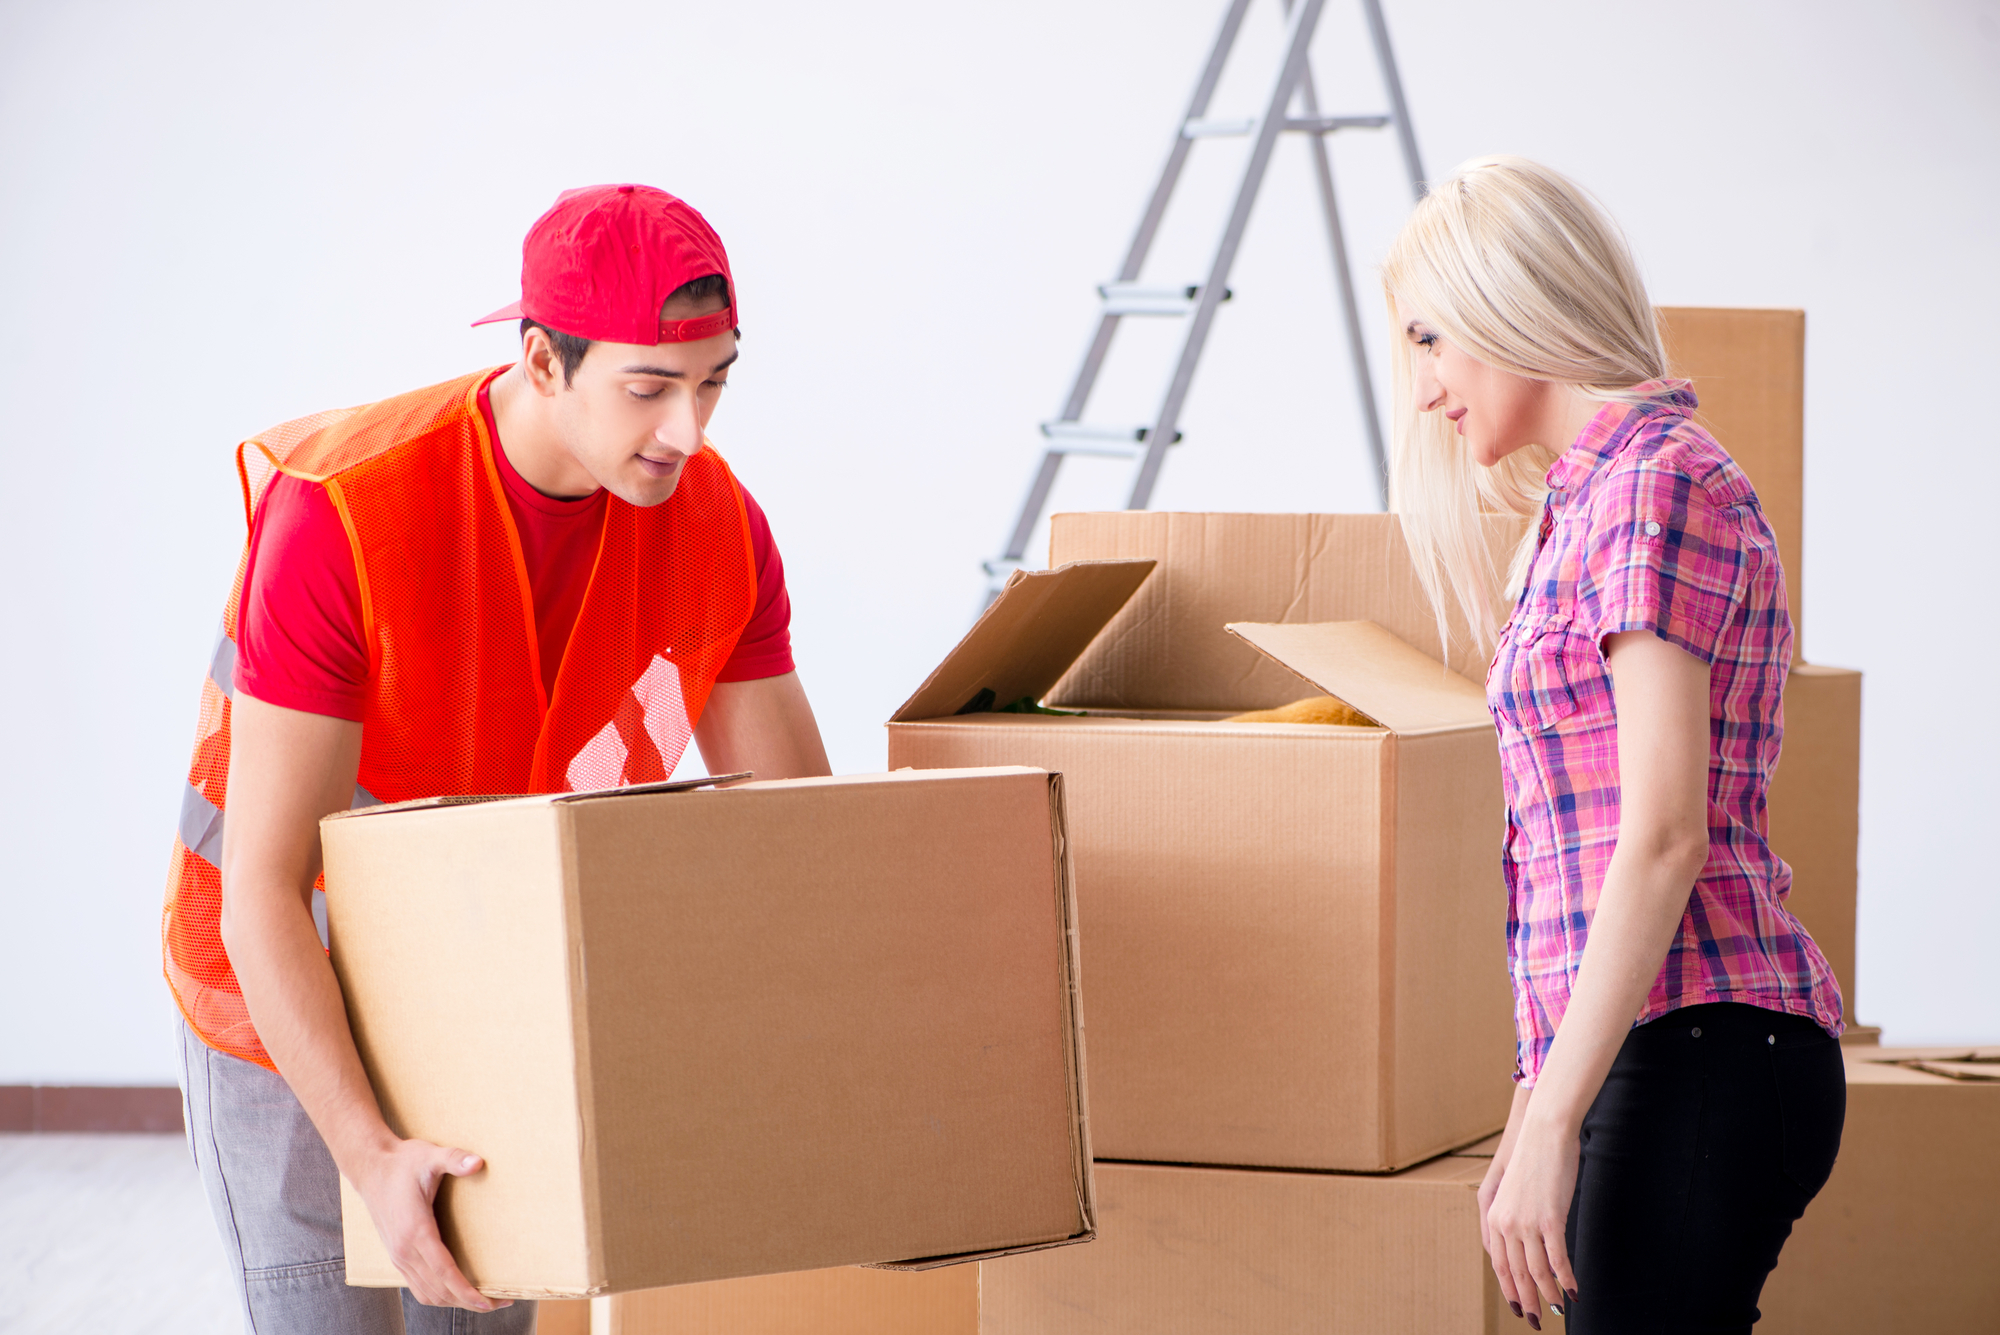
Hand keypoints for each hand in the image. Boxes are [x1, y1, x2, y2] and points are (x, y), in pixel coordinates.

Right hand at [354, 1137, 509, 1311]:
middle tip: (501, 1302)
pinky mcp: (397, 1255)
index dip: (467, 1291)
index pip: (445, 1272)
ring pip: (428, 1293)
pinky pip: (418, 1286)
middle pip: (439, 1290)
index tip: (489, 1302)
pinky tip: (457, 1291)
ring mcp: (399, 1256)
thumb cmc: (402, 1162)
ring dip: (454, 1301)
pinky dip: (439, 1295)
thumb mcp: (430, 1156)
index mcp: (416, 1231)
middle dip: (469, 1301)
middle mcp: (405, 1250)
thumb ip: (455, 1159)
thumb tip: (478, 1162)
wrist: (370, 1167)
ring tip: (483, 1300)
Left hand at [1483, 1118, 1578, 1327]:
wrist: (1543, 1132)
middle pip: (1515, 1274)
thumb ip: (1513, 1216)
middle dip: (1527, 1301)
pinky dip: (1565, 1279)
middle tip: (1537, 1321)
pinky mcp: (1549, 1220)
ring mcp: (1526, 1223)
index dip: (1509, 1288)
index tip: (1518, 1304)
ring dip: (1549, 1294)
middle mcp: (1505, 1223)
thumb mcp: (1514, 1190)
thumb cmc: (1533, 1158)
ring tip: (1558, 1309)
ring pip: (1536, 1271)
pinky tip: (1573, 1290)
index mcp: (1494, 1216)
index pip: (1499, 1264)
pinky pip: (1557, 1260)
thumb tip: (1524, 1242)